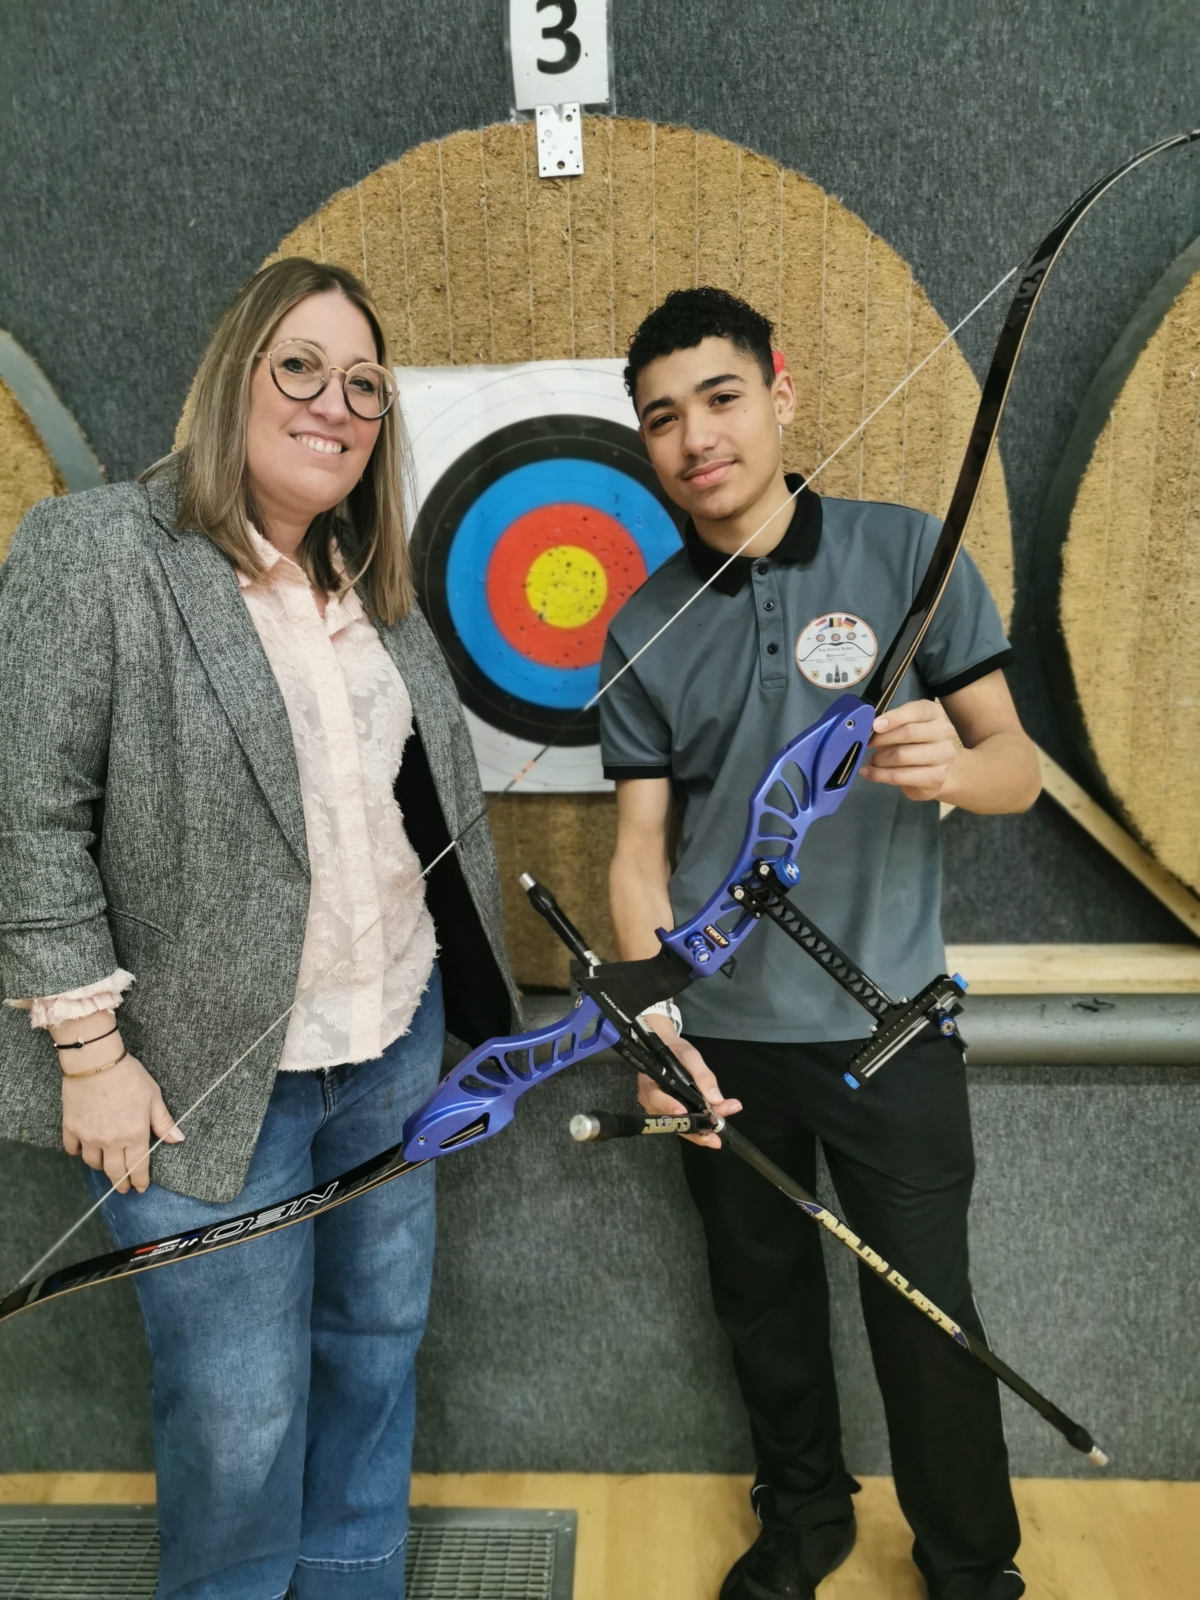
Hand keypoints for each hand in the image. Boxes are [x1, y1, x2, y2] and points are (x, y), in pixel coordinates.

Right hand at [61, 1050, 183, 1193]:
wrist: (96, 1062)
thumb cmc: (129, 1076)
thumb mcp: (153, 1097)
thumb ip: (163, 1121)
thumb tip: (178, 1139)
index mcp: (134, 1135)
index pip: (138, 1167)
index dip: (140, 1180)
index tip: (141, 1189)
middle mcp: (111, 1141)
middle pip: (114, 1172)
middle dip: (121, 1183)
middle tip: (124, 1189)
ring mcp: (89, 1136)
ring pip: (93, 1163)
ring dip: (101, 1167)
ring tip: (106, 1167)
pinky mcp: (71, 1128)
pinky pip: (73, 1149)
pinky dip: (78, 1152)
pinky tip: (83, 1150)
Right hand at [635, 1014, 741, 1149]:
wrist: (667, 1047)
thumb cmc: (675, 1050)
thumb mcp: (691, 1056)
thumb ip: (703, 1076)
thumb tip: (716, 1099)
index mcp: (650, 1083)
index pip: (658, 1099)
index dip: (672, 1108)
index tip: (688, 1115)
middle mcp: (650, 1100)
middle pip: (669, 1120)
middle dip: (693, 1130)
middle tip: (713, 1139)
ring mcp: (657, 1109)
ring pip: (677, 1126)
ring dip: (698, 1131)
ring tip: (716, 1136)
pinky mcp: (667, 1113)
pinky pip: (680, 1124)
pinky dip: (696, 1128)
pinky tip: (710, 1130)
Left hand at [862, 698, 961, 801]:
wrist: (932, 770)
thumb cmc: (914, 742)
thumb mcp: (903, 726)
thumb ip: (891, 724)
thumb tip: (871, 730)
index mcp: (934, 713)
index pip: (916, 711)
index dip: (894, 718)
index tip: (875, 726)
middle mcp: (944, 732)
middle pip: (908, 733)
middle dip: (882, 739)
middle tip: (867, 745)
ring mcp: (944, 755)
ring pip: (903, 755)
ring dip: (880, 759)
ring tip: (871, 760)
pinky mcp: (936, 777)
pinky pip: (901, 776)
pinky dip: (880, 775)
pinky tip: (870, 773)